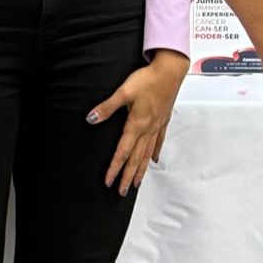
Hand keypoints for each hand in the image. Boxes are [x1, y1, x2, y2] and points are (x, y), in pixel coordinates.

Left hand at [89, 49, 188, 196]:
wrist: (171, 70)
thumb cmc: (149, 79)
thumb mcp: (124, 91)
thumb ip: (107, 107)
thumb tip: (91, 118)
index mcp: (137, 124)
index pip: (123, 152)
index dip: (115, 168)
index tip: (109, 181)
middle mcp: (148, 129)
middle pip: (136, 158)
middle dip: (128, 176)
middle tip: (122, 191)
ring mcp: (157, 126)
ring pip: (147, 154)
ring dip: (141, 170)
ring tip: (136, 183)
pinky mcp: (163, 120)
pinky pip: (158, 142)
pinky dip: (154, 153)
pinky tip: (153, 160)